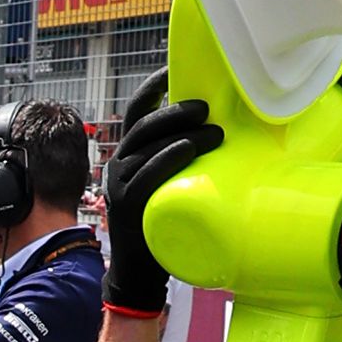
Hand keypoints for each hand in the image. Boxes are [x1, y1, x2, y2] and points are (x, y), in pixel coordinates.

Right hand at [99, 81, 219, 318]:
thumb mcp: (170, 183)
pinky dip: (168, 158)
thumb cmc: (163, 222)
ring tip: (215, 132)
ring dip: (182, 133)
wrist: (140, 272)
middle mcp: (118, 163)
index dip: (153, 87)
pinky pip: (146, 173)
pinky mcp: (123, 204)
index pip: (136, 111)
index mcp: (129, 153)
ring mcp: (118, 184)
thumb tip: (223, 130)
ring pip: (146, 145)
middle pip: (143, 124)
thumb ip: (182, 158)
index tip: (174, 68)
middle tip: (207, 107)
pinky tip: (188, 148)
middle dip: (175, 110)